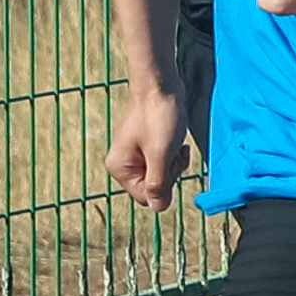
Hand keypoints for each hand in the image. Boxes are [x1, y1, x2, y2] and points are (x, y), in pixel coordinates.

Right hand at [106, 78, 186, 207]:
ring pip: (162, 175)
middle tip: (172, 151)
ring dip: (174, 163)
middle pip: (154, 188)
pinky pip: (164, 163)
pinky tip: (176, 142)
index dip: (164, 186)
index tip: (168, 164)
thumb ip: (158, 183)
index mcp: (119, 169)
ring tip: (174, 144)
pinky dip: (174, 155)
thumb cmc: (160, 117)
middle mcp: (123, 165)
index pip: (146, 197)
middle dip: (170, 173)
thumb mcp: (161, 154)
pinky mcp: (147, 147)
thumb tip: (158, 208)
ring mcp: (135, 156)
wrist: (161, 87)